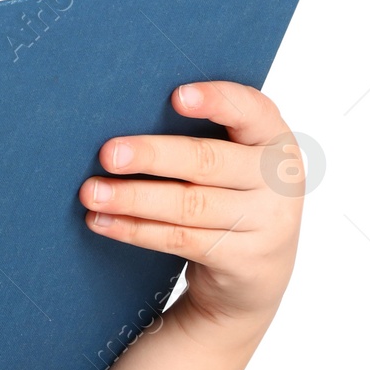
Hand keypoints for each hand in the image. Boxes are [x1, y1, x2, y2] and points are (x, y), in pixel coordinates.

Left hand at [78, 81, 307, 337]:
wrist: (256, 273)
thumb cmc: (230, 194)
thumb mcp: (233, 160)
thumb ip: (200, 135)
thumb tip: (119, 113)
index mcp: (274, 139)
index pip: (250, 109)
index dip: (215, 100)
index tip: (176, 96)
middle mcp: (277, 178)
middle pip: (207, 162)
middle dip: (152, 156)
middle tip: (108, 153)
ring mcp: (266, 222)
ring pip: (188, 205)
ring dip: (133, 198)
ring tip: (92, 192)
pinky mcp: (244, 259)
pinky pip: (181, 239)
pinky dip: (136, 229)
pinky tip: (103, 220)